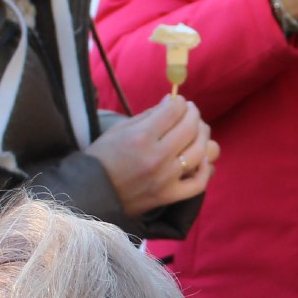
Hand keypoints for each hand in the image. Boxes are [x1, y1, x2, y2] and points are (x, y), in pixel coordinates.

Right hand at [89, 93, 218, 214]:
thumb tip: (172, 101)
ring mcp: (165, 179)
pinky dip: (206, 170)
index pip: (174, 111)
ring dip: (203, 137)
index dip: (180, 103)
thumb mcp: (120, 129)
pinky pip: (199, 183)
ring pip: (200, 152)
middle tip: (190, 112)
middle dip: (194, 115)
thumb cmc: (103, 157)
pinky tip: (202, 160)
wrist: (91, 192)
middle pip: (191, 128)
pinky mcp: (169, 196)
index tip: (179, 102)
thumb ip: (149, 115)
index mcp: (141, 137)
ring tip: (197, 131)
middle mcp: (157, 157)